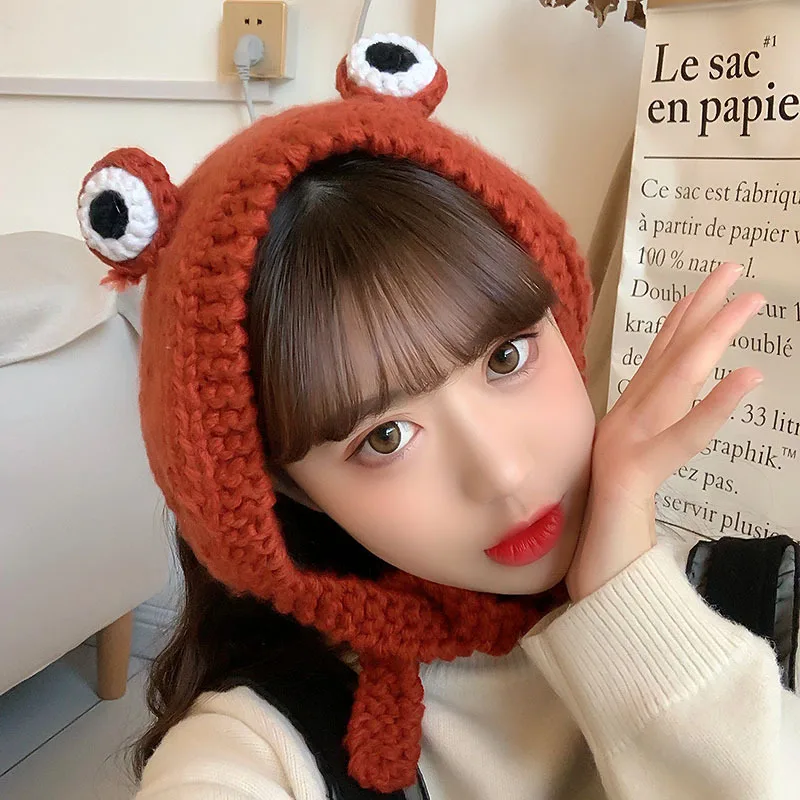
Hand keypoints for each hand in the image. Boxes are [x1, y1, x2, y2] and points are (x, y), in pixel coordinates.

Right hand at [566, 262, 764, 601]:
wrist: (590, 580)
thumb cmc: (610, 531)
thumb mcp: (628, 475)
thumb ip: (641, 442)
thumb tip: (658, 420)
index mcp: (623, 421)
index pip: (654, 362)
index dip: (679, 321)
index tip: (703, 287)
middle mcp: (622, 423)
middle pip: (665, 358)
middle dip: (700, 310)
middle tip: (733, 269)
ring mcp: (624, 445)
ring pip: (672, 383)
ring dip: (710, 339)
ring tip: (748, 305)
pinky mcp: (632, 475)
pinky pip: (679, 439)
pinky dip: (712, 408)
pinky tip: (747, 380)